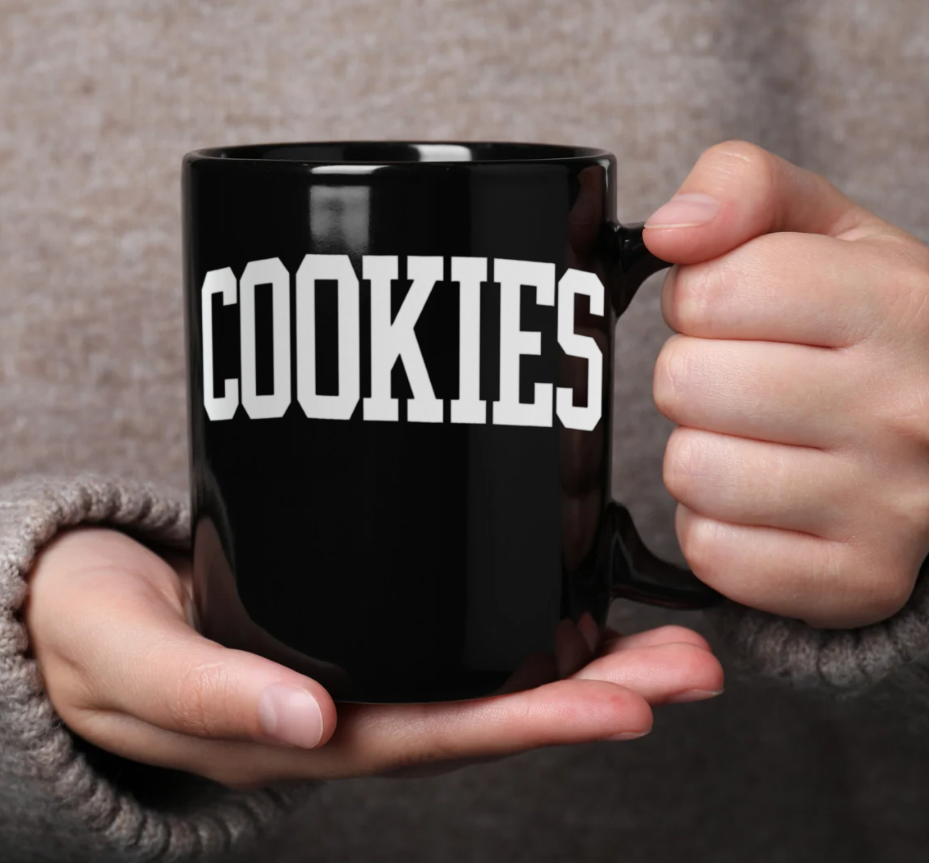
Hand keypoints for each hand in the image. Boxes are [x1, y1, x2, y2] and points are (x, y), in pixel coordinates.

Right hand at [25, 528, 723, 789]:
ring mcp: (365, 664)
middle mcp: (355, 707)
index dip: (535, 724)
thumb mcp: (128, 662)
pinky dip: (525, 621)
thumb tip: (305, 724)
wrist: (83, 611)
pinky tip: (579, 601)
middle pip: (493, 708)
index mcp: (308, 732)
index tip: (627, 704)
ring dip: (585, 659)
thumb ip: (207, 696)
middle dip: (598, 692)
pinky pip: (457, 632)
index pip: (440, 735)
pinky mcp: (364, 618)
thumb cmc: (99, 639)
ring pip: (490, 673)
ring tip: (672, 643)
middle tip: (692, 667)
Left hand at [644, 140, 928, 628]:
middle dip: (693, 373)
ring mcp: (889, 506)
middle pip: (687, 382)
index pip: (714, 290)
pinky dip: (716, 525)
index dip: (699, 298)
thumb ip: (744, 188)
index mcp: (896, 303)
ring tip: (753, 438)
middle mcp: (906, 409)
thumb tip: (672, 229)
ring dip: (701, 450)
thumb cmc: (869, 329)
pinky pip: (713, 550)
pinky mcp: (858, 580)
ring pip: (692, 471)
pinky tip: (763, 498)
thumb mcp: (826, 231)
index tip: (732, 311)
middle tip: (741, 378)